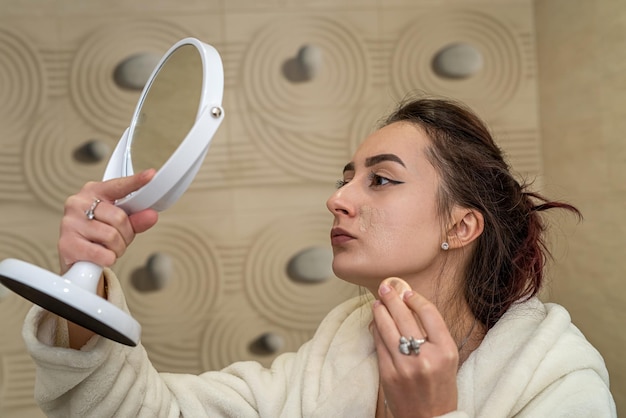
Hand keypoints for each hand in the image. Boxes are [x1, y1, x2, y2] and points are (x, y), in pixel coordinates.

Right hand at [58, 169, 158, 273]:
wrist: (76, 258)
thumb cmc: (98, 236)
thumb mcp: (120, 224)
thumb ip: (136, 219)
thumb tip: (151, 215)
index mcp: (93, 192)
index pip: (118, 185)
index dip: (136, 181)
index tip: (150, 175)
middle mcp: (78, 203)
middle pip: (119, 218)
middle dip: (125, 234)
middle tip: (118, 239)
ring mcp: (69, 222)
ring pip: (112, 237)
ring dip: (117, 248)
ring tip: (107, 247)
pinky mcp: (66, 244)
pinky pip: (102, 254)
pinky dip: (107, 259)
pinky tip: (99, 256)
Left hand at [372, 282, 458, 417]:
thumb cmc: (440, 388)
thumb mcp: (448, 360)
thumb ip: (434, 335)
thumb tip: (411, 305)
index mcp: (446, 351)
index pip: (429, 314)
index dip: (415, 298)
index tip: (407, 292)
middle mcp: (426, 357)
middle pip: (405, 317)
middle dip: (392, 299)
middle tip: (386, 288)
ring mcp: (405, 366)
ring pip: (387, 328)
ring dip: (380, 311)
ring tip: (378, 303)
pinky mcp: (388, 374)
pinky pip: (379, 344)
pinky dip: (376, 330)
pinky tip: (375, 323)